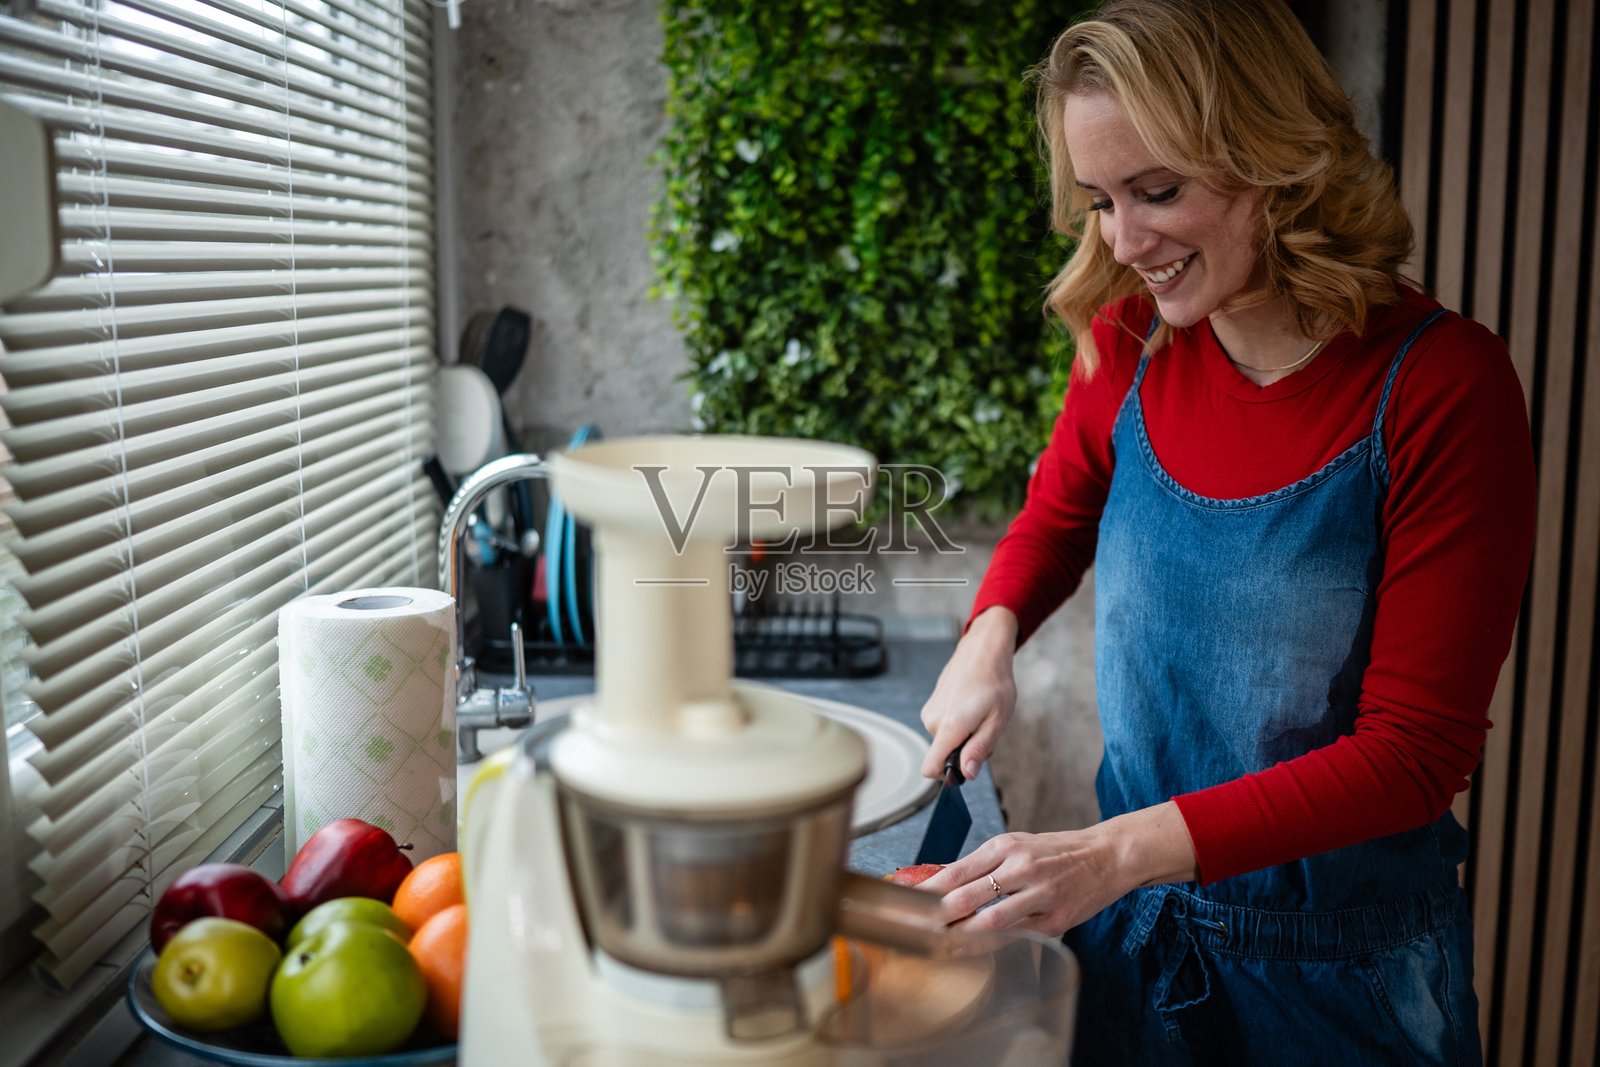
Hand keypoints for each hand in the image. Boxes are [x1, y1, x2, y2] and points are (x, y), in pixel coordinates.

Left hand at [917, 803, 1199, 936]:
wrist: (1107, 856)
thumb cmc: (1057, 851)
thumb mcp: (1016, 844)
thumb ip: (981, 864)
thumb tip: (943, 882)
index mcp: (1005, 846)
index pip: (956, 871)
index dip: (927, 892)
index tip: (906, 904)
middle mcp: (1020, 868)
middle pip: (967, 897)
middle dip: (935, 918)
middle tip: (914, 931)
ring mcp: (1039, 895)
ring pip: (990, 921)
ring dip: (960, 937)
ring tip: (938, 946)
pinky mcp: (1056, 921)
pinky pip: (1017, 936)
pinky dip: (993, 945)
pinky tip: (976, 951)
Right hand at [919, 607, 1018, 780]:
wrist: (983, 651)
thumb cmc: (994, 683)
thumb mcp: (997, 721)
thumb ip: (979, 749)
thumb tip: (966, 774)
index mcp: (949, 727)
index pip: (930, 767)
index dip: (946, 776)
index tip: (965, 767)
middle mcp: (933, 720)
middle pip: (944, 754)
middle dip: (965, 749)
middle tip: (985, 728)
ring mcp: (930, 711)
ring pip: (945, 740)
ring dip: (964, 735)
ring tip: (980, 714)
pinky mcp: (931, 705)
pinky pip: (944, 726)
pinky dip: (958, 723)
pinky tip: (972, 706)